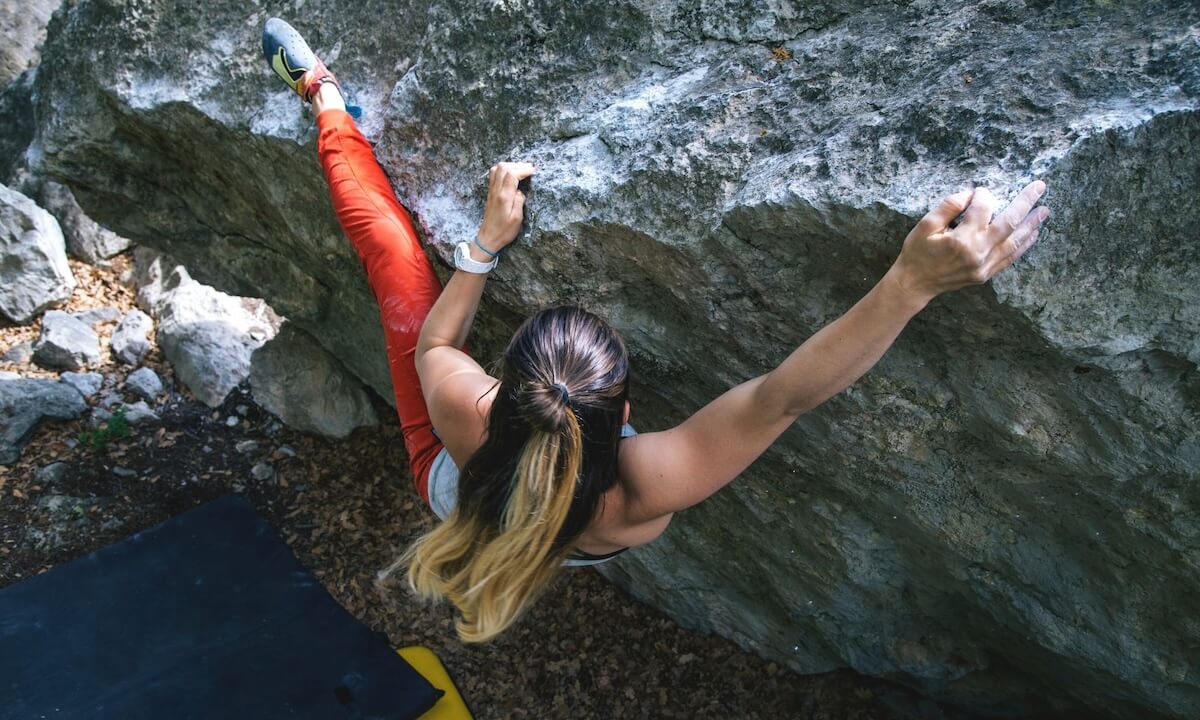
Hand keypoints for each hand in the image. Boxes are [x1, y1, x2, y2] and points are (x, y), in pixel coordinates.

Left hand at [474, 162, 533, 258]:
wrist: (488, 238)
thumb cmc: (504, 231)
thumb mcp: (517, 219)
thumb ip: (520, 201)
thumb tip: (521, 190)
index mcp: (504, 196)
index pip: (512, 174)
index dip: (523, 169)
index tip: (533, 171)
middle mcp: (496, 191)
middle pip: (503, 167)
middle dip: (518, 165)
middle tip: (529, 169)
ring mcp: (491, 191)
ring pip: (497, 168)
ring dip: (510, 166)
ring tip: (521, 170)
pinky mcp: (490, 193)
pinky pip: (494, 175)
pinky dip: (504, 170)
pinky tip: (511, 175)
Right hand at [891, 181, 1049, 303]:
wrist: (914, 284)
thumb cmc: (917, 252)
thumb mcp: (925, 225)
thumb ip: (949, 206)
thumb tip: (971, 194)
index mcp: (961, 239)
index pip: (982, 208)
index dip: (982, 195)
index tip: (977, 192)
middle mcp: (977, 253)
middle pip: (1008, 222)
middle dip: (1025, 202)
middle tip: (1039, 187)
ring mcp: (984, 266)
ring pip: (1015, 241)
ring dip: (1031, 224)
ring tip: (1044, 210)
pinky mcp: (986, 274)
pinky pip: (1011, 258)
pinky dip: (1024, 245)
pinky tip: (1033, 233)